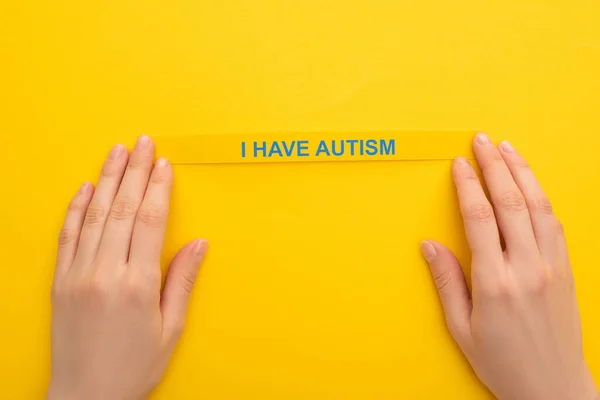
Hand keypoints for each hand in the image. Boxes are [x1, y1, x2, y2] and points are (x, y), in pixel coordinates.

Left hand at [48, 136, 207, 399]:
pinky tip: (84, 187)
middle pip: (122, 208)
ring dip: (107, 178)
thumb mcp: (170, 329)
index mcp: (138, 284)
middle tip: (143, 142)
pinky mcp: (60, 280)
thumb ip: (182, 281)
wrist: (85, 397)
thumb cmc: (131, 367)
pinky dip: (75, 207)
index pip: (149, 221)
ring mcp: (77, 274)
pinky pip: (67, 234)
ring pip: (94, 214)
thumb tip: (198, 244)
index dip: (158, 188)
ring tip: (117, 151)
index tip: (164, 165)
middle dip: (134, 171)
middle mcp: (105, 272)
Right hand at [421, 133, 597, 399]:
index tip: (459, 164)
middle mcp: (527, 268)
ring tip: (507, 148)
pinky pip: (554, 222)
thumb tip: (429, 246)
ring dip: (521, 172)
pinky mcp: (566, 270)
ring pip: (537, 205)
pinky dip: (542, 196)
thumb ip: (446, 281)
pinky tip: (532, 183)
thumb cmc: (504, 362)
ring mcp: (552, 266)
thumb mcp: (462, 328)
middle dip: (494, 165)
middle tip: (481, 140)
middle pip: (510, 202)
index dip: (468, 185)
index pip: (480, 218)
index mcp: (495, 282)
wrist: (553, 388)